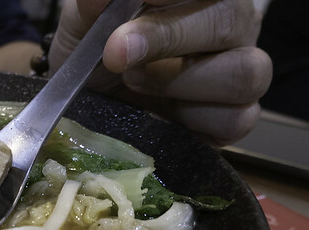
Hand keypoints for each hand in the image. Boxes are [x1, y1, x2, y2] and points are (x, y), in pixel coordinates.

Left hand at [49, 0, 272, 145]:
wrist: (84, 100)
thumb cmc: (97, 49)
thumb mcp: (85, 20)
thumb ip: (95, 3)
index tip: (141, 2)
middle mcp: (232, 24)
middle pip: (230, 20)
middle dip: (168, 35)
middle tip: (117, 51)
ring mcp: (241, 71)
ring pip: (244, 71)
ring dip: (178, 80)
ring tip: (134, 80)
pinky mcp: (236, 118)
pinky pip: (235, 119)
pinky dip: (190, 117)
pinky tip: (156, 112)